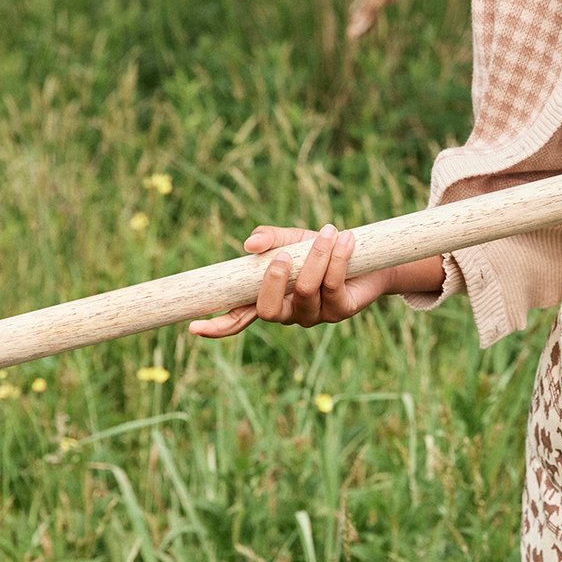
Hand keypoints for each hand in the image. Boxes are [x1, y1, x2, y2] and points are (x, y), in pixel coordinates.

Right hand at [189, 223, 393, 339]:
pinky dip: (337, 259)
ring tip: (329, 232)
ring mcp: (314, 315)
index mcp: (269, 298)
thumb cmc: (319, 248)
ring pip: (305, 291)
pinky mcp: (340, 311)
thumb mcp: (291, 238)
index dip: (217, 325)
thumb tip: (250, 244)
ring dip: (316, 258)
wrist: (367, 254)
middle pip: (269, 310)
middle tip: (285, 255)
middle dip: (274, 281)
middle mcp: (289, 312)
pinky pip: (332, 286)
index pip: (238, 318)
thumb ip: (270, 239)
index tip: (193, 329)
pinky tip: (345, 240)